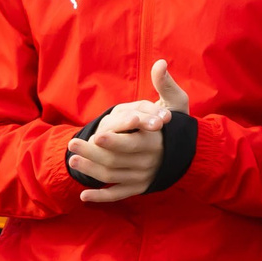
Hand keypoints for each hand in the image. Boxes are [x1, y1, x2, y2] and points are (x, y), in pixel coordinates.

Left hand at [67, 59, 192, 202]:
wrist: (190, 153)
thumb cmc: (178, 124)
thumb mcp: (176, 102)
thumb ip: (165, 84)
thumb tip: (159, 63)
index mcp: (155, 141)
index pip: (133, 143)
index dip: (115, 140)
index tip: (97, 134)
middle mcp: (149, 161)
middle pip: (116, 160)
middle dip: (92, 153)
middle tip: (72, 144)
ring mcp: (143, 177)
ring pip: (113, 176)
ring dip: (91, 171)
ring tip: (73, 161)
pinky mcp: (139, 188)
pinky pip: (118, 195)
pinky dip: (101, 197)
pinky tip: (84, 197)